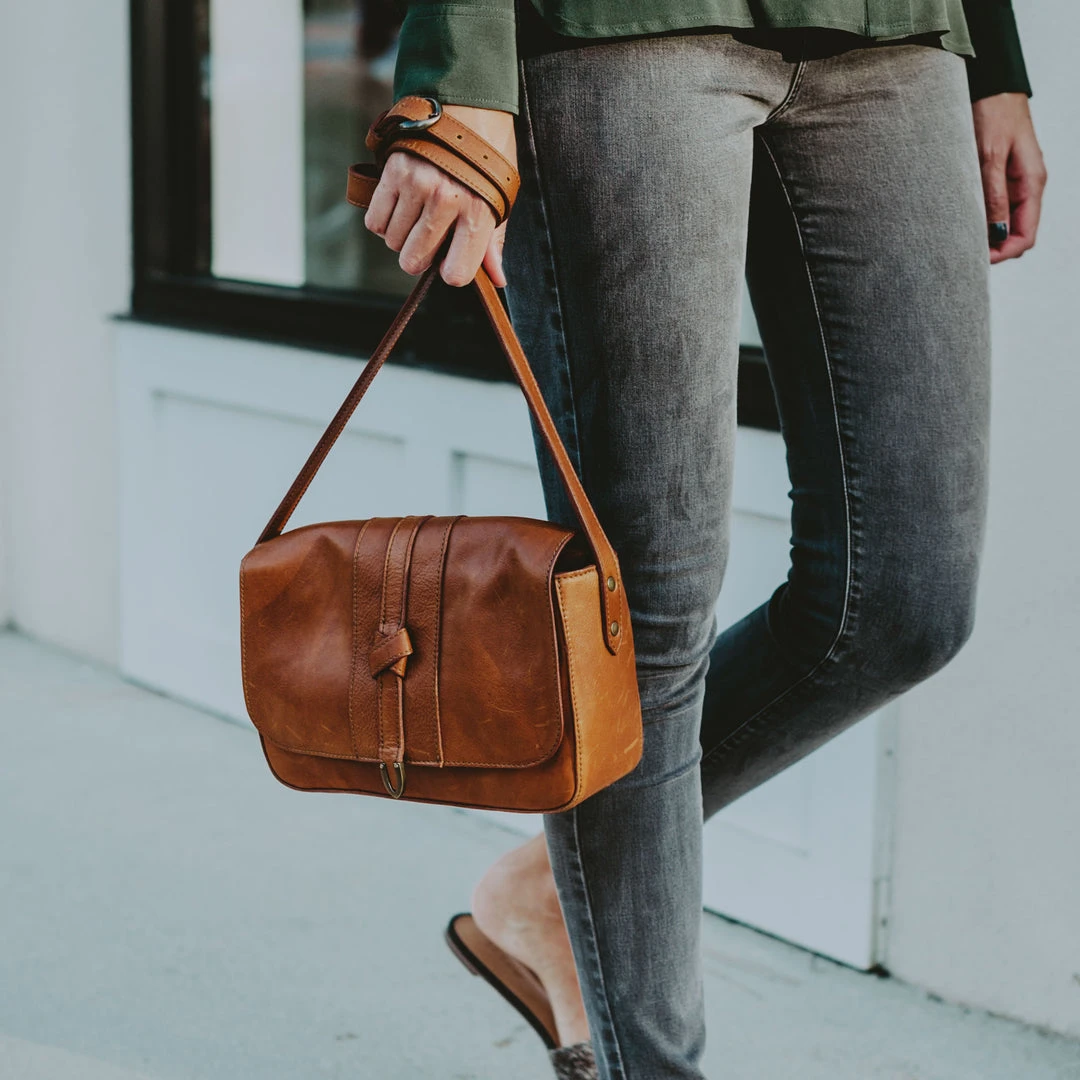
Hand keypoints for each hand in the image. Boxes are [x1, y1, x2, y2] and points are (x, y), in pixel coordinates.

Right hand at [363, 104, 517, 286]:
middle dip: (420, 257)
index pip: (455, 273)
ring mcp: (417, 185)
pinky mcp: (393, 170)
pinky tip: (399, 208)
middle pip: (415, 260)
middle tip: (431, 238)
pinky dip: (383, 222)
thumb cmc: (487, 154)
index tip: (451, 260)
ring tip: (418, 216)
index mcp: (478, 211)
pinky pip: (375, 221)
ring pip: (393, 241)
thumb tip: (496, 279)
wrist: (467, 100)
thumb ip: (494, 241)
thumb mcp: (500, 195)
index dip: (451, 272)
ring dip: (401, 237)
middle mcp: (446, 200)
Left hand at [971, 93, 1046, 263]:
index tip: (977, 260)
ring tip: (957, 238)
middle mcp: (1027, 186)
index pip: (1027, 236)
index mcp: (1032, 183)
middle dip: (994, 248)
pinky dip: (980, 218)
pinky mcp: (1000, 176)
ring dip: (985, 234)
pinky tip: (960, 219)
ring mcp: (1014, 182)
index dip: (1004, 253)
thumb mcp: (990, 156)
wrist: (990, 85)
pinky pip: (994, 207)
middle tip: (962, 252)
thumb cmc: (992, 113)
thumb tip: (997, 234)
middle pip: (1016, 234)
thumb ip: (994, 196)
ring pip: (1004, 223)